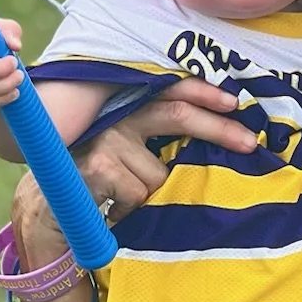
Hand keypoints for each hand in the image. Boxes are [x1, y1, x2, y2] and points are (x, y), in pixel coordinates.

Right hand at [73, 79, 256, 223]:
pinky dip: (131, 208)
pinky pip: (141, 193)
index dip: (205, 94)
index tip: (236, 104)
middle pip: (177, 116)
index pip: (172, 92)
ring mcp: (109, 138)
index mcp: (130, 109)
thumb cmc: (101, 180)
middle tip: (249, 143)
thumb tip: (216, 141)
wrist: (52, 206)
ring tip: (124, 196)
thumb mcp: (132, 154)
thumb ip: (160, 142)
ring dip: (151, 194)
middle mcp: (119, 116)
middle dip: (218, 129)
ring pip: (160, 173)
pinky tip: (112, 207)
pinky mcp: (102, 164)